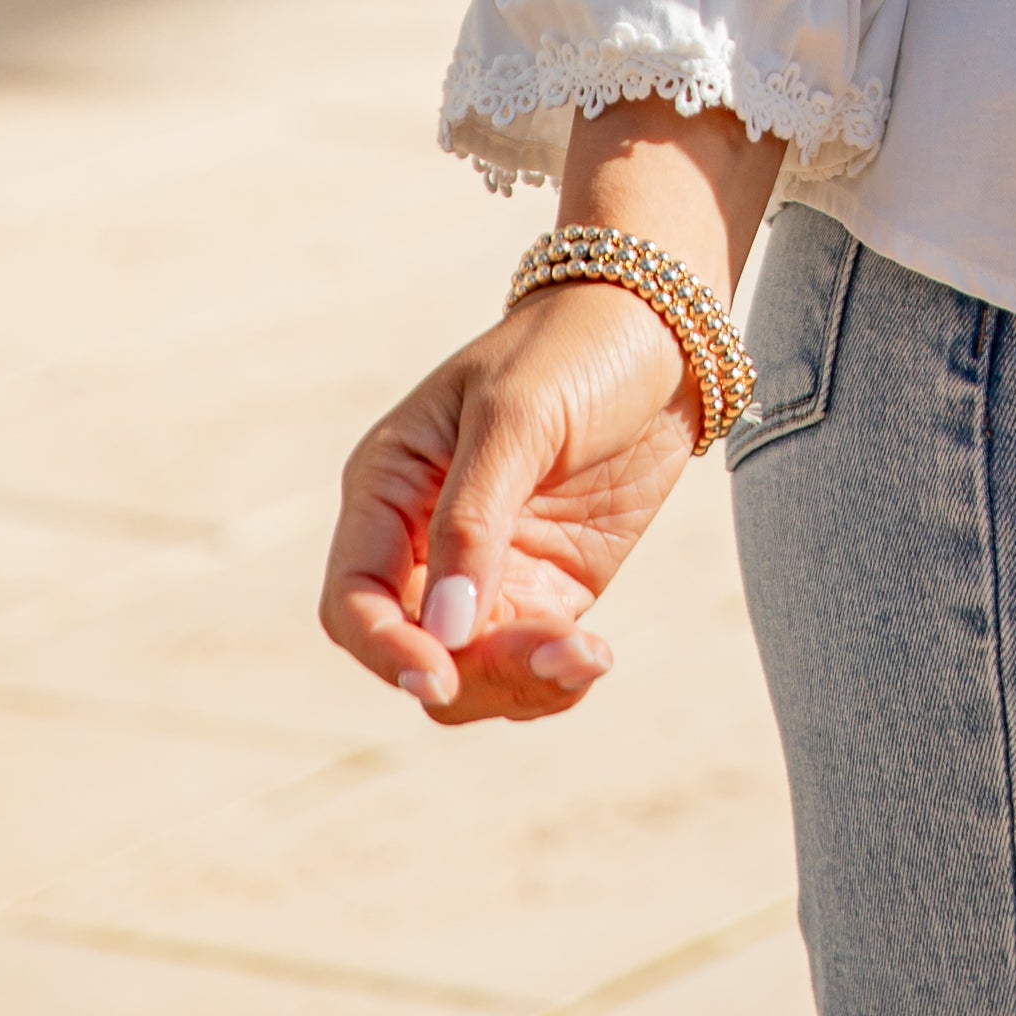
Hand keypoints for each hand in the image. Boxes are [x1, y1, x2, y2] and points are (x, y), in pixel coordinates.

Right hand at [320, 278, 699, 724]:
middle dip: (472, 675)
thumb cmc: (573, 347)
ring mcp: (486, 572)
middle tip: (554, 651)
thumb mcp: (518, 415)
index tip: (440, 676)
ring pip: (470, 675)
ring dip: (520, 684)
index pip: (354, 599)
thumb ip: (473, 519)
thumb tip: (443, 630)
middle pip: (411, 653)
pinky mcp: (545, 590)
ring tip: (588, 654)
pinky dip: (554, 680)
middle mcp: (422, 541)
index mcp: (389, 486)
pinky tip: (593, 657)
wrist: (661, 330)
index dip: (384, 650)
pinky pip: (527, 666)